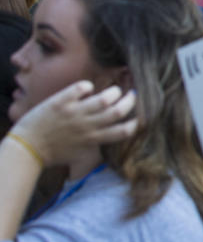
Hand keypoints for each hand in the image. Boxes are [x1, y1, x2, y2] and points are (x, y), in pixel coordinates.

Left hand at [12, 81, 136, 166]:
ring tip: (113, 90)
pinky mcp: (61, 102)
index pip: (123, 131)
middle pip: (119, 111)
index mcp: (93, 139)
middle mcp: (87, 126)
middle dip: (130, 101)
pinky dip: (87, 85)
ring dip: (113, 92)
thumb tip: (107, 139)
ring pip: (105, 98)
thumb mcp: (78, 155)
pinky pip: (80, 87)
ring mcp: (75, 113)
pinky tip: (86, 88)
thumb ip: (94, 146)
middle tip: (131, 95)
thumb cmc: (53, 154)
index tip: (137, 116)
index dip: (135, 122)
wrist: (27, 148)